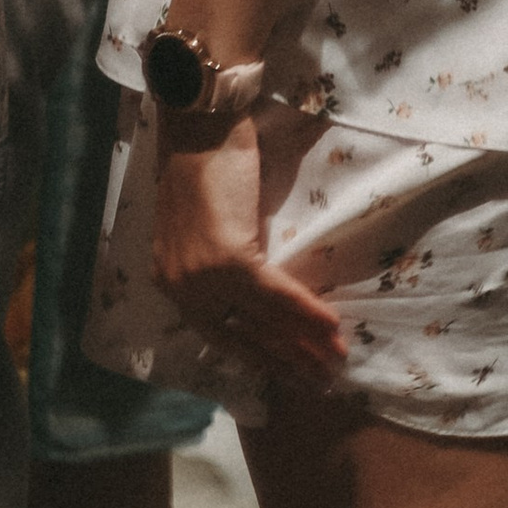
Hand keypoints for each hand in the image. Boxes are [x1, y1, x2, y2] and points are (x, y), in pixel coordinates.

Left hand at [149, 111, 345, 385]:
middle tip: (321, 381)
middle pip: (244, 334)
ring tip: (337, 360)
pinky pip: (276, 294)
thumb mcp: (202, 230)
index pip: (220, 333)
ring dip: (307, 343)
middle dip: (287, 361)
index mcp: (170, 279)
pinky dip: (308, 312)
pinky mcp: (229, 258)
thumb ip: (219, 269)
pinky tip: (333, 326)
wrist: (199, 126)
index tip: (287, 375)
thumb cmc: (202, 168)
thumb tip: (259, 304)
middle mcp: (181, 285)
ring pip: (265, 318)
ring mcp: (203, 275)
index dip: (259, 356)